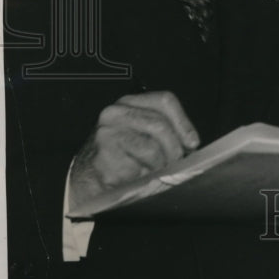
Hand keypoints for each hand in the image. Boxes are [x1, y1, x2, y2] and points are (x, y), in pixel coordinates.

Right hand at [69, 91, 199, 207]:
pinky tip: (138, 177)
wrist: (86, 178)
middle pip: (160, 125)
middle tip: (176, 163)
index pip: (164, 100)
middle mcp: (115, 113)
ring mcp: (106, 134)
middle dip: (174, 149)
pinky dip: (144, 177)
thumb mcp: (142, 135)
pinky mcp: (103, 157)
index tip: (192, 143)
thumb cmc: (120, 157)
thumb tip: (191, 143)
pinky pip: (137, 168)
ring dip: (160, 166)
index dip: (183, 122)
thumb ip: (164, 132)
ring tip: (156, 172)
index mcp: (129, 103)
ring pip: (151, 148)